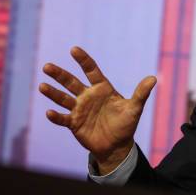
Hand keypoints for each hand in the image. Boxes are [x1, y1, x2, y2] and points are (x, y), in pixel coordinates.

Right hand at [39, 46, 156, 174]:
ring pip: (63, 98)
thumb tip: (153, 78)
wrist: (117, 145)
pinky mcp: (74, 123)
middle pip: (71, 82)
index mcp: (102, 88)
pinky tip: (49, 112)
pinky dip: (56, 116)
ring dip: (53, 93)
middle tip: (47, 66)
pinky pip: (63, 119)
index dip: (83, 60)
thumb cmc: (126, 124)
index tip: (74, 49)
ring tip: (42, 86)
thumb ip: (141, 93)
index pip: (91, 70)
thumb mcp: (134, 108)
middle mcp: (88, 96)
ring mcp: (79, 109)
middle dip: (59, 74)